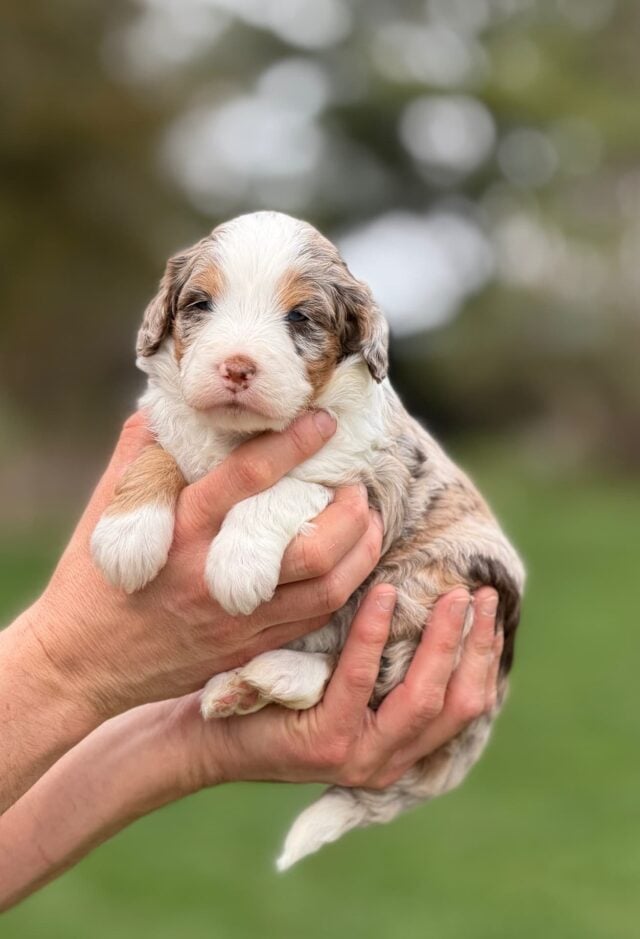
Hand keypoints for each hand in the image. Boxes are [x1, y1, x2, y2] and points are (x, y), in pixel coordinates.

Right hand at [22, 410, 382, 719]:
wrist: (82, 663)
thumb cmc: (93, 577)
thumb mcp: (107, 509)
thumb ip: (142, 453)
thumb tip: (172, 405)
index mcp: (181, 531)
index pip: (248, 479)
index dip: (293, 445)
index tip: (324, 422)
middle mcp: (216, 576)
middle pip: (313, 546)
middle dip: (350, 510)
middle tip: (356, 485)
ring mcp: (239, 620)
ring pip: (328, 587)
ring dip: (362, 549)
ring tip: (365, 519)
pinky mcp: (248, 649)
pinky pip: (315, 619)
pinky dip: (343, 586)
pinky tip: (348, 563)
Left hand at [177, 584, 502, 790]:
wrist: (205, 733)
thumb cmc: (276, 694)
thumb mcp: (340, 681)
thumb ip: (382, 663)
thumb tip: (420, 599)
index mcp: (399, 748)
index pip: (465, 706)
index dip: (484, 656)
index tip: (490, 609)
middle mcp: (387, 762)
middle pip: (458, 704)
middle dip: (475, 646)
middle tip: (482, 593)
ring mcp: (357, 757)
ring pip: (422, 698)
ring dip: (443, 641)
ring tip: (453, 593)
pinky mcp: (323, 745)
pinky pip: (360, 680)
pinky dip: (374, 634)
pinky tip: (384, 594)